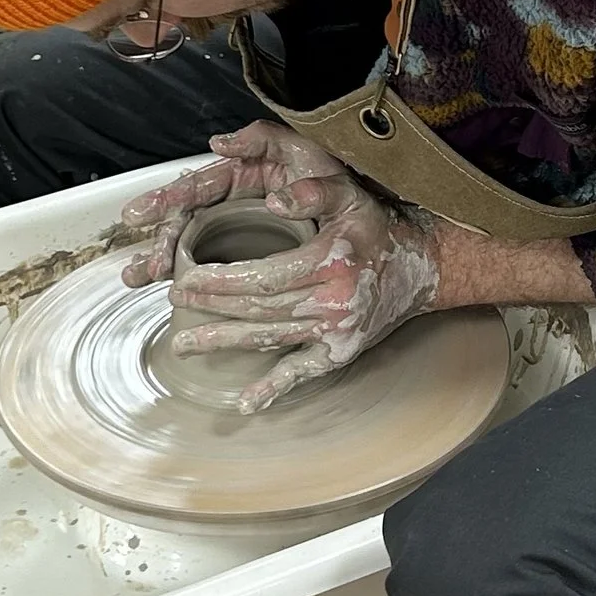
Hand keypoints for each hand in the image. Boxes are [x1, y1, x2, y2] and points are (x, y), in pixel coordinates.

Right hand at [118, 122, 359, 283]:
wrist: (376, 227)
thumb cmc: (343, 188)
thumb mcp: (311, 156)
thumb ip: (268, 139)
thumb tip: (221, 142)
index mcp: (246, 174)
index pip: (199, 186)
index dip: (168, 199)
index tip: (140, 214)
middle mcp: (237, 203)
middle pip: (188, 221)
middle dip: (160, 241)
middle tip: (142, 267)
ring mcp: (241, 232)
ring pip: (192, 247)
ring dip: (161, 262)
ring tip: (137, 280)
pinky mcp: (252, 261)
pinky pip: (215, 271)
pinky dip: (190, 285)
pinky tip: (169, 300)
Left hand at [159, 177, 442, 412]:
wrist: (421, 267)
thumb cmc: (376, 227)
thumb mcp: (349, 196)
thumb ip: (313, 191)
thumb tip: (275, 197)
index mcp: (330, 263)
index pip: (262, 277)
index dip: (220, 281)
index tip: (186, 278)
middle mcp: (333, 303)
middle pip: (259, 309)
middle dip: (212, 307)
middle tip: (174, 302)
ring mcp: (336, 333)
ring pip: (269, 339)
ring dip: (224, 343)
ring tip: (185, 345)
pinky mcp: (339, 353)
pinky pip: (301, 373)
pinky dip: (273, 390)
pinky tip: (246, 404)